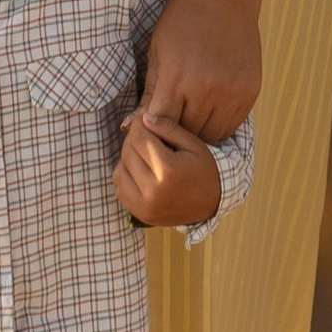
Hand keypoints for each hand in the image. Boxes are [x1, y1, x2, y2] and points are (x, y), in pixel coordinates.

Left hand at [114, 108, 224, 228]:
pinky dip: (126, 178)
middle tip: (144, 136)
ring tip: (142, 155)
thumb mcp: (194, 144)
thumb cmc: (205, 170)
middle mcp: (153, 190)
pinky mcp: (140, 214)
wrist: (213, 204)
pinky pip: (120, 190)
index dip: (138, 124)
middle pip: (127, 153)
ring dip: (126, 159)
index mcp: (168, 170)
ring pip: (119, 171)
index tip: (143, 120)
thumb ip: (168, 128)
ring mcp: (145, 205)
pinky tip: (139, 172)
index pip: (139, 138)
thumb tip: (144, 118)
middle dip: (132, 140)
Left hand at [139, 0, 258, 148]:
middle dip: (175, 134)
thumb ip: (149, 93)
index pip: (161, 124)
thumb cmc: (183, 20)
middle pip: (187, 134)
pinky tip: (210, 112)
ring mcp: (232, 91)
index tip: (151, 128)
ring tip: (191, 121)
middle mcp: (206, 88)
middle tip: (171, 128)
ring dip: (199, 133)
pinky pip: (233, 125)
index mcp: (177, 77)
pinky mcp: (250, 91)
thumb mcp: (158, 53)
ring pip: (211, 135)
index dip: (155, 130)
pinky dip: (220, 124)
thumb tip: (131, 126)